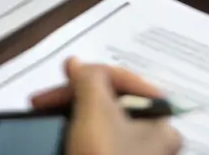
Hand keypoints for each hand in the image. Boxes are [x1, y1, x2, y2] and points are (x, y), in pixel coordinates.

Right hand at [34, 60, 180, 154]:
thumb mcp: (94, 109)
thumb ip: (89, 78)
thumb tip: (78, 64)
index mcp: (161, 122)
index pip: (127, 81)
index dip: (93, 72)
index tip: (64, 73)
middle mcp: (153, 142)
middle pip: (112, 103)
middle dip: (77, 96)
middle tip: (47, 99)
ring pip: (100, 124)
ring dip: (72, 114)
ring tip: (47, 114)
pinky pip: (94, 144)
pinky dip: (74, 135)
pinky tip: (57, 134)